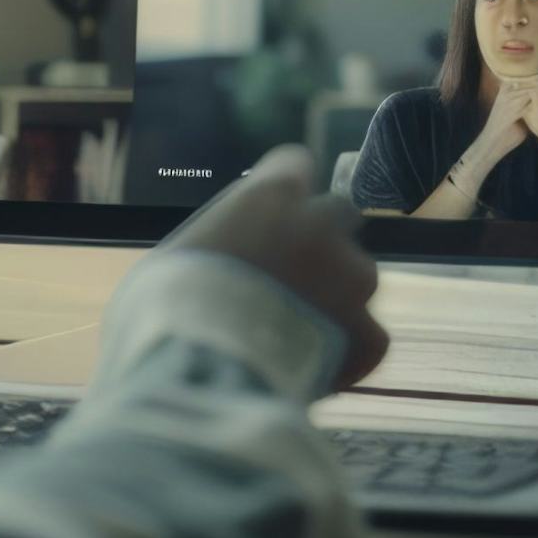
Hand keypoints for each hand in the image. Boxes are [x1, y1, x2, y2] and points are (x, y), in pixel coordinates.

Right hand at [156, 144, 386, 389]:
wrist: (204, 371)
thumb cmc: (167, 311)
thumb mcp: (172, 259)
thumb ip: (211, 245)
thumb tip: (209, 258)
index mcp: (270, 195)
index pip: (294, 165)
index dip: (283, 194)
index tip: (271, 216)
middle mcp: (321, 224)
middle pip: (338, 215)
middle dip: (320, 241)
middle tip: (288, 279)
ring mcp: (352, 277)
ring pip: (357, 278)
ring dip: (335, 299)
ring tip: (294, 337)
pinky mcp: (367, 332)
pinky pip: (369, 338)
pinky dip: (348, 354)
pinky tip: (315, 372)